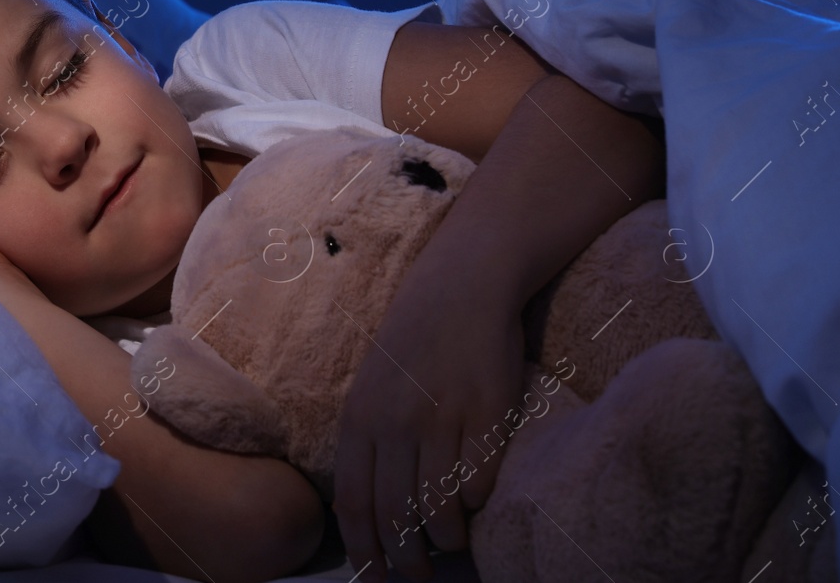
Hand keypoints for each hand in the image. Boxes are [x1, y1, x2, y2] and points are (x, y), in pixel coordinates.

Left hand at [331, 270, 523, 582]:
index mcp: (360, 417)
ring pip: (440, 509)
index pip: (353, 502)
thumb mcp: (372, 387)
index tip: (373, 579)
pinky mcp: (487, 414)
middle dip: (407, 560)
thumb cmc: (414, 342)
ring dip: (447, 539)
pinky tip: (478, 501)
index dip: (363, 550)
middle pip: (395, 515)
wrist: (461, 285)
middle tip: (420, 575)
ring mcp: (442, 418)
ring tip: (452, 545)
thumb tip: (364, 511)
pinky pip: (479, 482)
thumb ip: (367, 442)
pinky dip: (478, 503)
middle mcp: (396, 422)